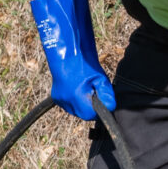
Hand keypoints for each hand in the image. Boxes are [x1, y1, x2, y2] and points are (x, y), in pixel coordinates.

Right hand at [28, 0, 116, 120]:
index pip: (90, 115)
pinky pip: (69, 105)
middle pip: (83, 114)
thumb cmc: (85, 64)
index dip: (98, 110)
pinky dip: (75, 101)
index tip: (101, 101)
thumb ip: (107, 95)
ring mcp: (59, 100)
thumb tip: (110, 108)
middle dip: (90, 107)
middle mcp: (66, 100)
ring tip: (85, 89)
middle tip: (94, 92)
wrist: (67, 53)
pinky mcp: (56, 98)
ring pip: (76, 110)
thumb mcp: (100, 78)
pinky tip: (77, 89)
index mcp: (76, 97)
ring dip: (82, 104)